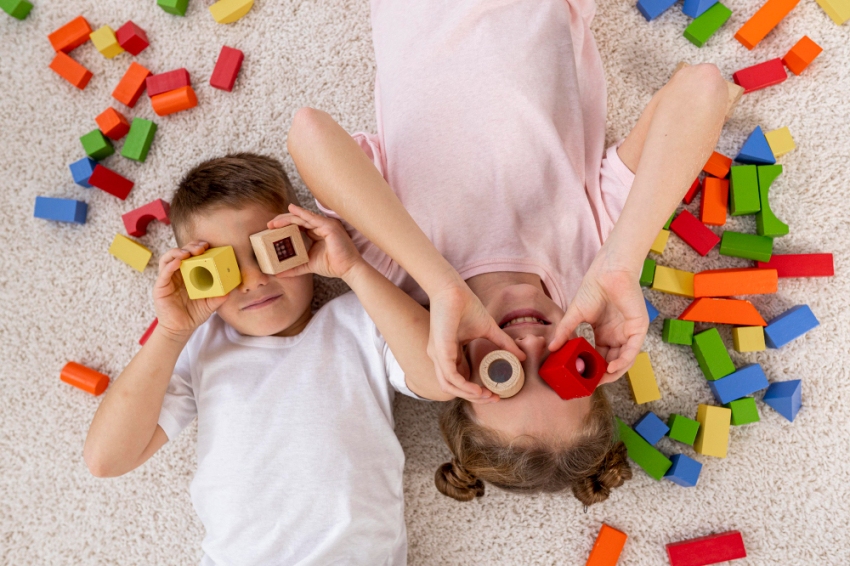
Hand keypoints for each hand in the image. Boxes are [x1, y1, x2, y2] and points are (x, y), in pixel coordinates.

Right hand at [153, 241, 228, 341]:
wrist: (181, 329)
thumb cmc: (194, 314)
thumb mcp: (211, 304)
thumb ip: (220, 297)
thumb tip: (231, 290)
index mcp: (189, 273)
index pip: (192, 255)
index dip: (198, 248)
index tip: (208, 246)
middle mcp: (177, 273)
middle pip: (181, 253)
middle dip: (190, 247)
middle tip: (201, 247)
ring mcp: (168, 279)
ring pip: (169, 258)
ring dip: (178, 252)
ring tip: (189, 252)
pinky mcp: (160, 287)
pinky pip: (164, 272)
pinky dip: (170, 265)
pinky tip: (179, 262)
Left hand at [268, 205, 362, 279]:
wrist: (348, 269)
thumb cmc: (333, 266)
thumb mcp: (308, 265)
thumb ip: (294, 267)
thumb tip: (279, 273)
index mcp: (318, 233)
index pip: (299, 226)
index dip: (285, 226)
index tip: (271, 230)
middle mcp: (322, 226)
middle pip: (299, 219)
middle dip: (283, 221)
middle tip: (269, 224)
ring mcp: (326, 224)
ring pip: (303, 218)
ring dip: (287, 218)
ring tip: (274, 222)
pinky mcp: (329, 226)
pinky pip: (312, 218)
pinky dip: (301, 213)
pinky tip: (291, 210)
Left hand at [427, 281, 525, 402]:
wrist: (453, 289)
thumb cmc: (466, 306)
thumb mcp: (489, 329)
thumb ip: (503, 343)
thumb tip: (522, 355)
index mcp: (448, 353)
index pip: (459, 379)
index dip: (475, 389)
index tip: (494, 392)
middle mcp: (440, 357)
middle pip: (453, 388)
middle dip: (474, 397)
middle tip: (493, 398)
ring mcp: (437, 355)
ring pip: (449, 387)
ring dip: (469, 395)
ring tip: (487, 395)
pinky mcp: (440, 351)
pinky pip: (450, 377)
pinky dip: (464, 386)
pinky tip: (478, 389)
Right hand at [549, 251, 647, 383]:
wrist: (607, 273)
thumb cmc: (592, 289)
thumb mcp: (574, 316)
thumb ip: (564, 332)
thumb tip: (551, 348)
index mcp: (604, 334)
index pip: (599, 357)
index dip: (592, 369)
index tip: (581, 379)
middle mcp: (617, 336)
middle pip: (612, 362)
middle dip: (602, 375)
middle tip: (590, 384)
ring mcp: (628, 333)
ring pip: (624, 360)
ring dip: (613, 372)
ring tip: (600, 379)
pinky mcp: (638, 329)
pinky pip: (632, 351)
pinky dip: (623, 362)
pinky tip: (611, 368)